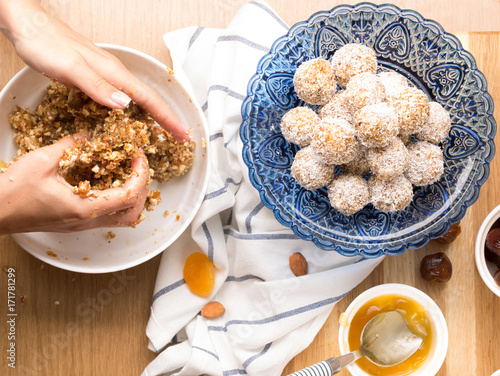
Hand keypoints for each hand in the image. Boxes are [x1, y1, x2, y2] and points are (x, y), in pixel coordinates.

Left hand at [0, 0, 188, 141]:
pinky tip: (131, 119)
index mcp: (114, 73)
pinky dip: (135, 111)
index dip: (167, 119)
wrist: (28, 25)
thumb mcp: (70, 68)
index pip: (149, 100)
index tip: (182, 134)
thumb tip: (126, 105)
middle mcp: (115, 74)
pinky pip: (123, 97)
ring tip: (164, 132)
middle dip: (167, 119)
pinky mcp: (97, 77)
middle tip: (180, 137)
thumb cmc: (45, 44)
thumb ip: (97, 87)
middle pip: (149, 100)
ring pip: (138, 99)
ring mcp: (106, 75)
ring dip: (154, 116)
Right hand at [0, 135, 149, 233]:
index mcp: (85, 207)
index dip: (141, 174)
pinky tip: (108, 182)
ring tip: (128, 174)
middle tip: (138, 166)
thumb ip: (70, 146)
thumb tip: (86, 137)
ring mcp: (81, 225)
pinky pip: (106, 217)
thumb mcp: (43, 160)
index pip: (130, 195)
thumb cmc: (11, 192)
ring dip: (132, 198)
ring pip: (121, 219)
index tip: (138, 156)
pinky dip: (116, 201)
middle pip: (133, 214)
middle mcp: (87, 221)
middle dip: (143, 189)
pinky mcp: (75, 223)